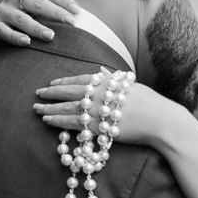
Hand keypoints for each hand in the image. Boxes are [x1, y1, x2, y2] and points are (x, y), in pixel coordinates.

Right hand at [0, 0, 81, 46]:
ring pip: (21, 18)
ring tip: (51, 36)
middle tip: (71, 22)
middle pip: (37, 3)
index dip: (64, 0)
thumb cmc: (26, 9)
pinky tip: (27, 42)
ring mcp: (3, 11)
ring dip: (36, 27)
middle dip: (55, 12)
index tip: (78, 11)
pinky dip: (16, 37)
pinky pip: (6, 32)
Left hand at [33, 69, 180, 148]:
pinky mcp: (97, 126)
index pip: (80, 79)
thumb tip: (102, 71)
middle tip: (37, 92)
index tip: (53, 81)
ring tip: (36, 108)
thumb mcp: (131, 85)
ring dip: (50, 107)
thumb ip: (114, 78)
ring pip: (67, 107)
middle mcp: (99, 93)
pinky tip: (47, 120)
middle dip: (51, 92)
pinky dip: (58, 120)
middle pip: (69, 91)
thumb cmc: (150, 103)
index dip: (64, 80)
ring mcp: (97, 110)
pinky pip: (72, 122)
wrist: (161, 121)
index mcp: (108, 81)